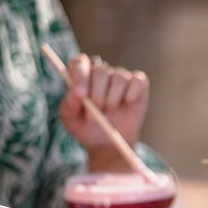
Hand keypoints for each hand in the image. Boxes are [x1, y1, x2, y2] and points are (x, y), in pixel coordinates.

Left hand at [59, 54, 149, 170]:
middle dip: (97, 93)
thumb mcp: (71, 121)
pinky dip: (132, 93)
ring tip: (109, 111)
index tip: (80, 95)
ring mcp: (120, 77)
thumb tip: (75, 94)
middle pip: (100, 70)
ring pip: (118, 77)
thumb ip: (68, 106)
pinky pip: (138, 81)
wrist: (107, 144)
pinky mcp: (138, 85)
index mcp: (81, 75)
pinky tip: (127, 104)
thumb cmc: (87, 128)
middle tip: (95, 112)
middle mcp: (101, 73)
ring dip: (113, 97)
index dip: (79, 75)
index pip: (79, 63)